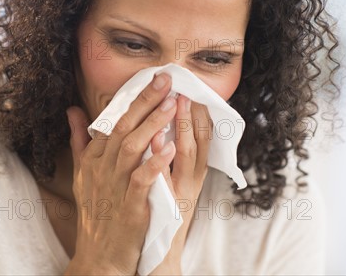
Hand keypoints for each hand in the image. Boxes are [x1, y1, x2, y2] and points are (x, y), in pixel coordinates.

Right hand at [64, 73, 178, 275]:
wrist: (99, 253)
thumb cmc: (95, 210)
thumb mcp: (82, 172)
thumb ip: (80, 139)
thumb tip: (73, 110)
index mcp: (93, 158)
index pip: (111, 120)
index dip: (132, 98)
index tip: (151, 79)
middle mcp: (102, 168)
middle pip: (123, 127)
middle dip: (145, 101)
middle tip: (166, 80)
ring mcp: (114, 186)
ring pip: (132, 148)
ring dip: (152, 125)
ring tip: (171, 104)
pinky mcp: (129, 206)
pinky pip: (141, 180)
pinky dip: (154, 163)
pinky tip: (170, 148)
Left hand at [149, 97, 212, 274]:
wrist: (150, 257)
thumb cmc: (153, 215)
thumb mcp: (159, 183)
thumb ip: (157, 157)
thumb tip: (152, 130)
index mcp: (186, 174)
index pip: (195, 138)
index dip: (194, 113)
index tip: (186, 89)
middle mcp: (188, 182)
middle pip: (195, 142)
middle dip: (190, 114)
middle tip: (182, 88)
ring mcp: (179, 195)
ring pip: (186, 157)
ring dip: (181, 129)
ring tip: (174, 104)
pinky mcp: (166, 208)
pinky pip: (165, 181)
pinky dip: (162, 160)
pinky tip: (157, 142)